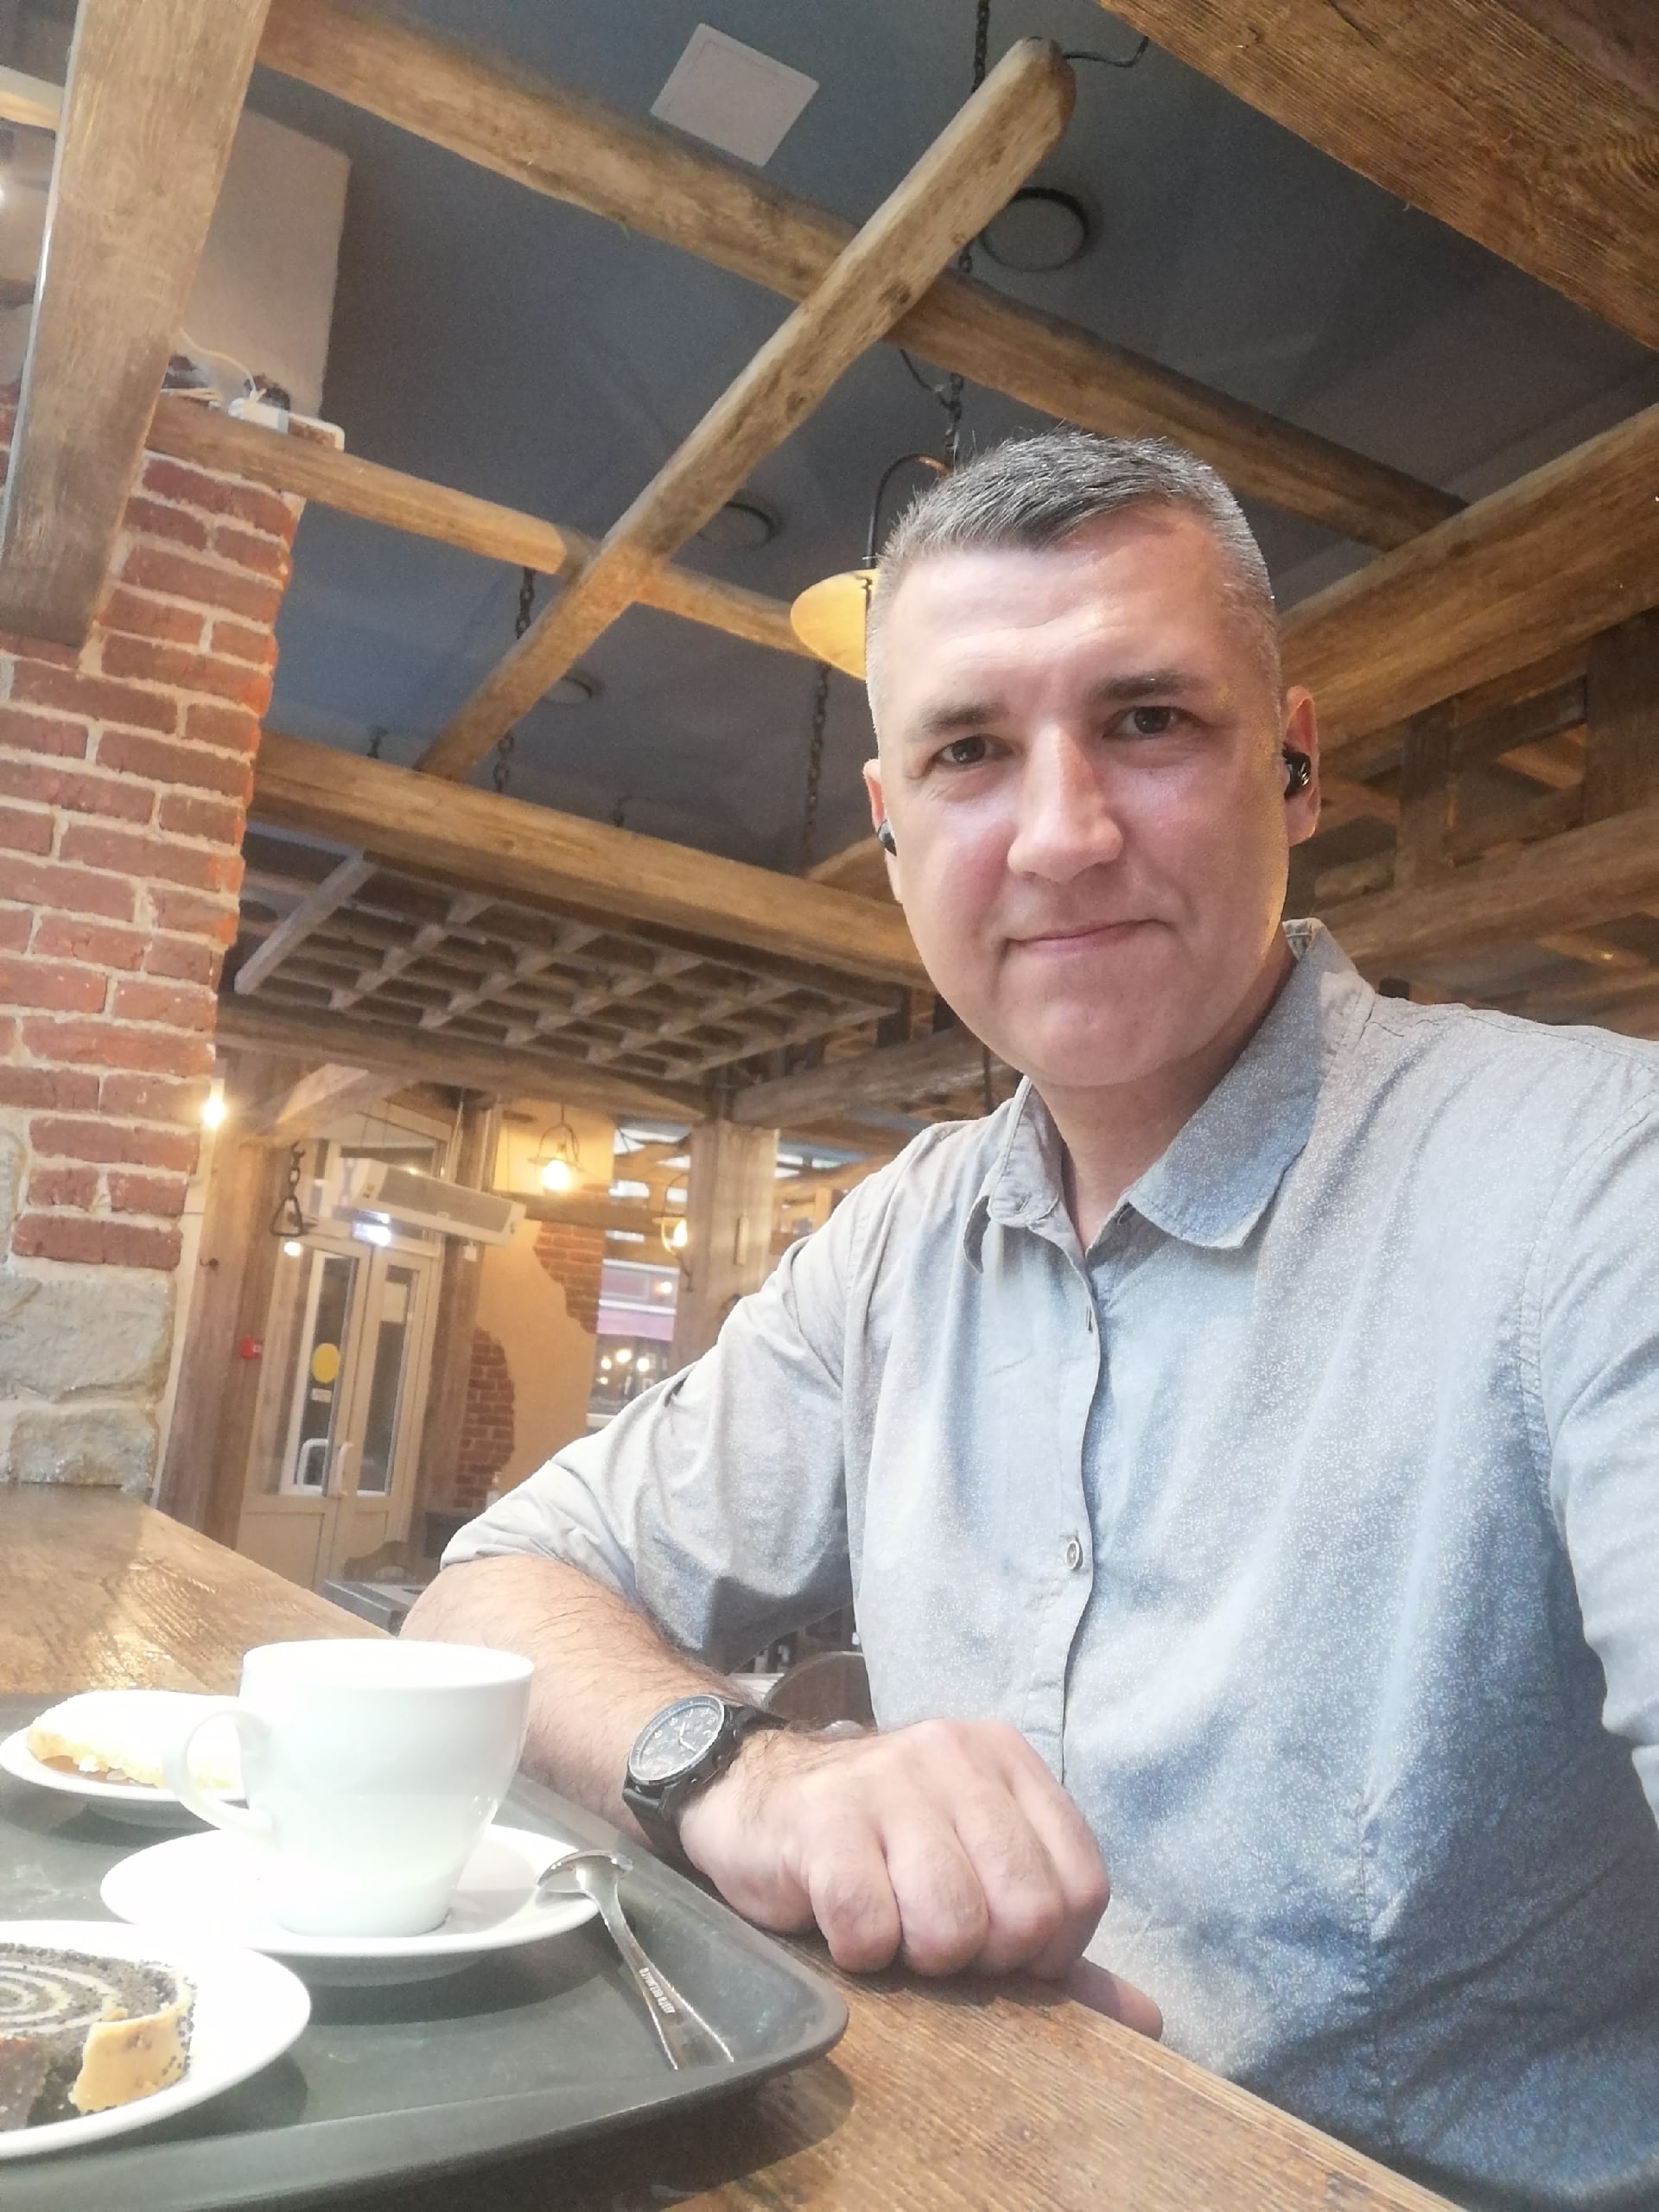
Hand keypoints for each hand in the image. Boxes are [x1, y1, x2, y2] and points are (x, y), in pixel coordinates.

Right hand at [678, 1717, 1119, 1989]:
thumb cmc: (875, 1843)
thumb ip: (1053, 1938)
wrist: (750, 1789)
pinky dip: (858, 1952)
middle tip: (933, 1941)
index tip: (996, 1951)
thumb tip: (1147, 2023)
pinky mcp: (821, 1818)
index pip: (1082, 1886)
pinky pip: (869, 1926)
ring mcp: (887, 1779)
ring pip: (951, 1922)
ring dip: (917, 1957)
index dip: (1047, 1950)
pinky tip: (841, 1925)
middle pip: (1025, 1910)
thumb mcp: (972, 1866)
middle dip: (981, 1956)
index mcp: (1007, 1761)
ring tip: (889, 1931)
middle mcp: (955, 1755)